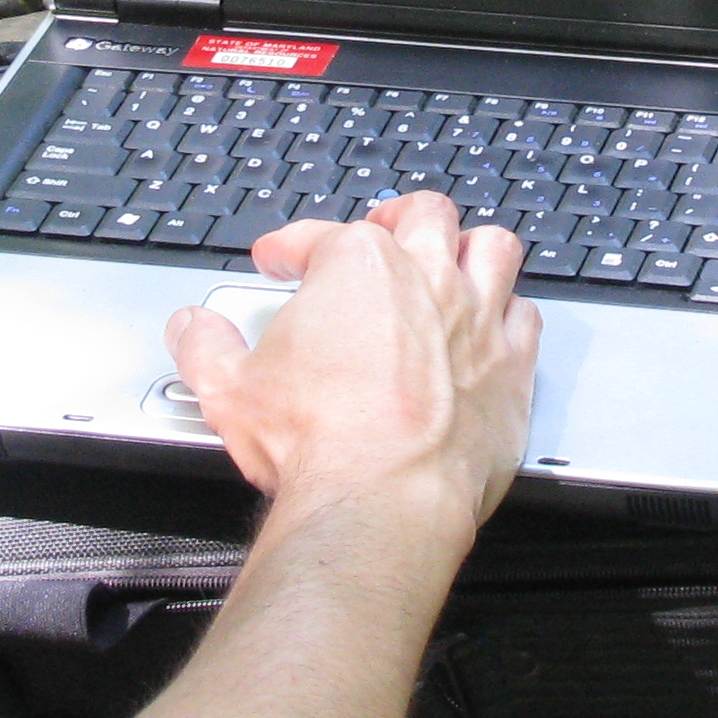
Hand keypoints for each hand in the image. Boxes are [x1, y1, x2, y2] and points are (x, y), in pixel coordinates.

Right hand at [167, 191, 538, 522]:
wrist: (381, 501)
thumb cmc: (316, 441)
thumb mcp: (228, 388)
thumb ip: (204, 346)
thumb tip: (192, 329)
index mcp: (360, 266)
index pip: (321, 234)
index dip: (294, 244)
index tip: (282, 258)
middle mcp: (429, 279)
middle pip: (425, 215)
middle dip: (398, 218)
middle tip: (380, 234)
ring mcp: (478, 321)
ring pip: (493, 249)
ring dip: (470, 249)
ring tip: (452, 260)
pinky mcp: (512, 370)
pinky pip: (525, 318)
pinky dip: (509, 316)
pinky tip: (495, 327)